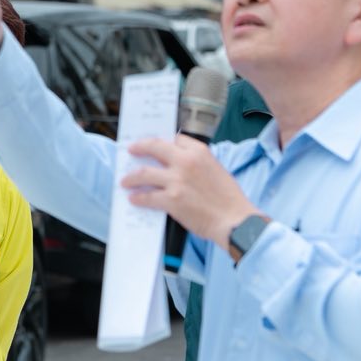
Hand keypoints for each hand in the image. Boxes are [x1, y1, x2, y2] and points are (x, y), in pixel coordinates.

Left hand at [122, 135, 256, 244]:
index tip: (153, 144)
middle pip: (153, 147)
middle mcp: (186, 162)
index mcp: (199, 152)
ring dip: (131, 177)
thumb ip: (197, 163)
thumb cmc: (229, 199)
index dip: (163, 142)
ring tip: (125, 181)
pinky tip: (134, 199)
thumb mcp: (217, 170)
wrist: (235, 221)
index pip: (175, 139)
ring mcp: (177, 180)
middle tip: (131, 150)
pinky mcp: (171, 200)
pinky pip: (147, 196)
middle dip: (139, 147)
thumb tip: (178, 163)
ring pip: (144, 173)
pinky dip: (138, 197)